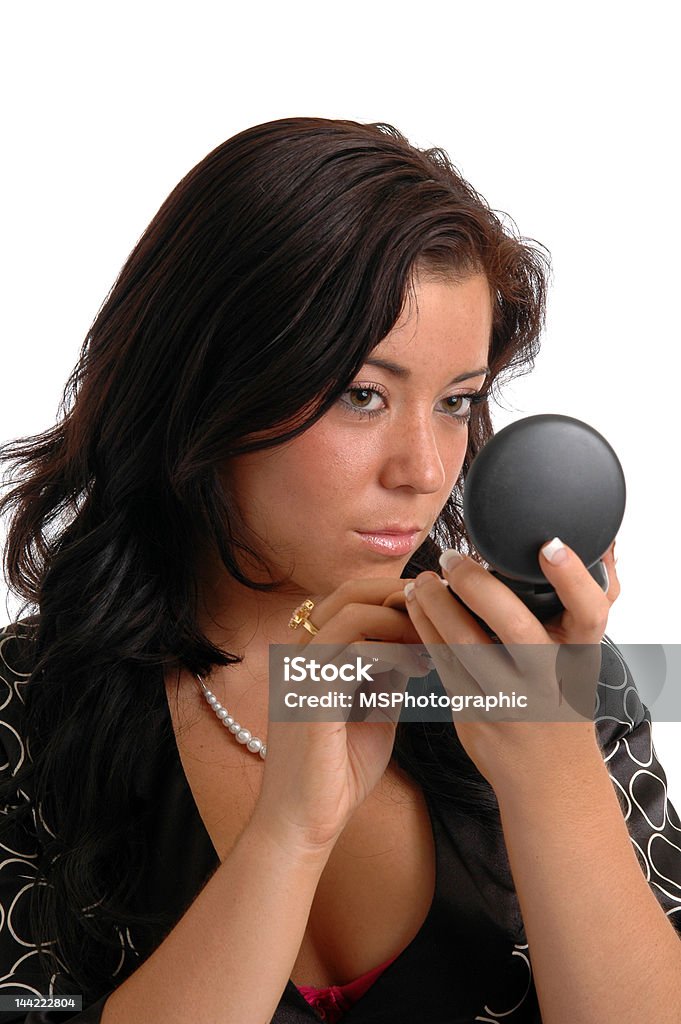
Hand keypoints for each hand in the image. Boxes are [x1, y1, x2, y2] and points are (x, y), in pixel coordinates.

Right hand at [253, 578, 427, 853]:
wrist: (305, 821)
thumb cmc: (338, 771)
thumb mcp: (372, 708)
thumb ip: (385, 673)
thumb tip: (414, 641)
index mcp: (311, 655)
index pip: (348, 598)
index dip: (390, 595)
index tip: (430, 613)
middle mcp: (300, 655)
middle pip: (346, 594)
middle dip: (396, 596)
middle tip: (434, 616)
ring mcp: (301, 672)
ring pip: (351, 614)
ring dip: (398, 622)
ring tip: (427, 648)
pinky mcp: (310, 695)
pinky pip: (352, 652)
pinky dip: (391, 652)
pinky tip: (416, 669)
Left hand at [403, 539, 619, 795]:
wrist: (550, 780)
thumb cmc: (561, 704)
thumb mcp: (576, 664)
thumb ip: (566, 616)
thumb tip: (558, 551)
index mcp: (580, 659)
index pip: (589, 611)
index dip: (572, 577)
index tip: (548, 545)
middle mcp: (548, 681)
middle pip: (512, 624)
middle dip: (474, 583)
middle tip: (450, 558)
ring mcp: (510, 702)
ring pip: (464, 644)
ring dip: (435, 605)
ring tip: (422, 581)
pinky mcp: (475, 715)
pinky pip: (443, 665)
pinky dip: (425, 631)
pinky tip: (414, 610)